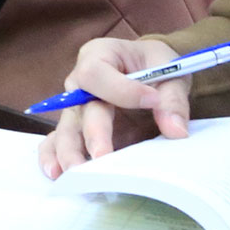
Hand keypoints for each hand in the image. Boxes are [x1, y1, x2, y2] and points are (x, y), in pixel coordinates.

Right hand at [37, 37, 187, 176]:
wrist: (150, 75)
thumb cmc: (154, 67)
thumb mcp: (171, 73)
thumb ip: (172, 100)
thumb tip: (176, 131)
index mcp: (100, 56)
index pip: (96, 73)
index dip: (121, 89)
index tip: (152, 101)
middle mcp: (80, 83)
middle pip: (79, 107)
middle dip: (92, 133)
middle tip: (103, 156)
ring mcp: (75, 109)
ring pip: (66, 129)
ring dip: (69, 152)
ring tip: (75, 173)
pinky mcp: (77, 131)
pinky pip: (57, 142)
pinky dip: (53, 156)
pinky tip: (56, 173)